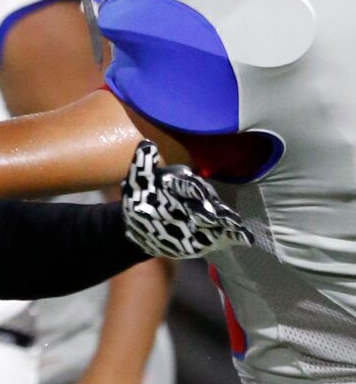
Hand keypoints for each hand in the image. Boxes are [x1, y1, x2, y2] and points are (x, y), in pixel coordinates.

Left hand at [121, 140, 253, 258]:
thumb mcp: (136, 184)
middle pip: (207, 202)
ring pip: (219, 216)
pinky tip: (248, 238)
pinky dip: (236, 235)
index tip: (198, 194)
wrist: (140, 229)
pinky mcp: (211, 233)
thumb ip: (142, 166)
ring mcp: (206, 215)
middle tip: (212, 216)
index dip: (193, 189)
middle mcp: (197, 198)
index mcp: (182, 183)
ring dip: (227, 220)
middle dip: (210, 208)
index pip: (189, 185)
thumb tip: (146, 144)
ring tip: (234, 225)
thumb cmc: (138, 201)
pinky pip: (226, 233)